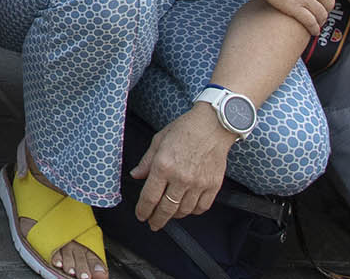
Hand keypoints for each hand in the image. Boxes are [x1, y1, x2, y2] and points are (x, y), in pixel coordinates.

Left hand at [129, 105, 237, 229]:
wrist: (213, 126)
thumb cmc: (184, 129)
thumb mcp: (158, 140)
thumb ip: (146, 161)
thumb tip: (136, 175)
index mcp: (163, 166)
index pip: (150, 196)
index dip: (143, 210)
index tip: (141, 216)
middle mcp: (180, 178)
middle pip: (166, 209)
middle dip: (157, 220)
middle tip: (153, 224)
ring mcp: (198, 183)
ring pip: (184, 210)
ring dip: (174, 216)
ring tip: (169, 214)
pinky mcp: (213, 186)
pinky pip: (202, 207)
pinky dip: (193, 211)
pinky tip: (187, 208)